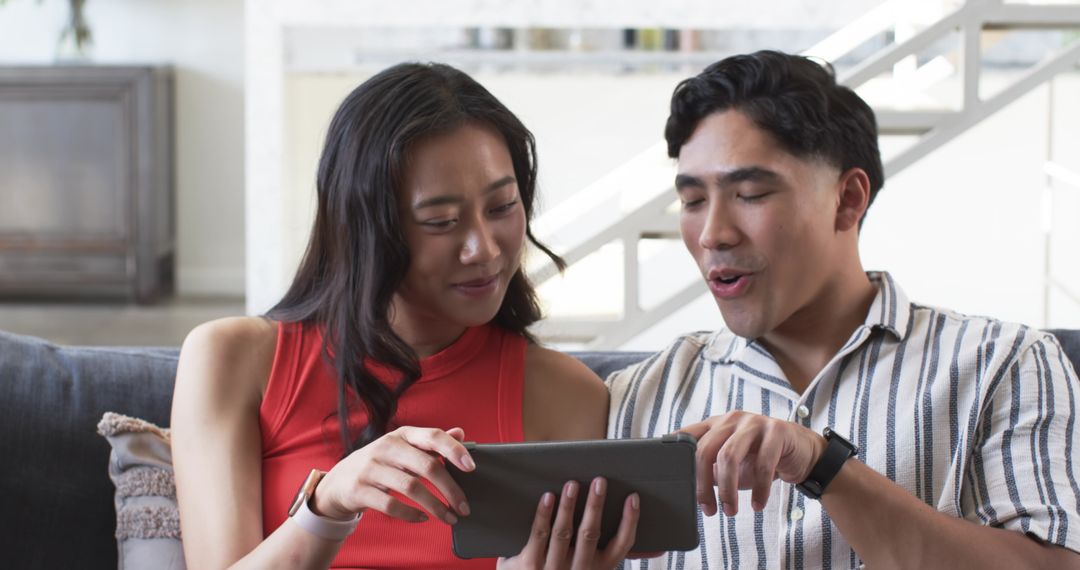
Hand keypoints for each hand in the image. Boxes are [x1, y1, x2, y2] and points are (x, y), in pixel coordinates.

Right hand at [312, 426, 474, 523]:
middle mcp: (386, 447)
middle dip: (450, 489)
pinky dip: (411, 514)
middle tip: (464, 507)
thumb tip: (460, 433)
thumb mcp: (404, 448)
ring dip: (435, 506)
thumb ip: (431, 442)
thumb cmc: (381, 464)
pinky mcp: (359, 489)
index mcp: (402, 435)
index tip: (471, 467)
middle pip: (426, 466)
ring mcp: (371, 468)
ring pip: (411, 488)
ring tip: (450, 518)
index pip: (432, 436)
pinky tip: (423, 519)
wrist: (338, 482)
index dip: (453, 450)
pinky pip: (391, 504)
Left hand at [497, 477, 639, 569]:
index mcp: (600, 569)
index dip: (629, 521)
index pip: (622, 545)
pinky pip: (538, 535)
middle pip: (590, 535)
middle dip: (595, 506)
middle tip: (600, 481)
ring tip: (572, 484)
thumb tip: (658, 547)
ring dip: (569, 506)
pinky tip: (548, 497)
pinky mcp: (530, 564)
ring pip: (563, 533)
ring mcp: (554, 569)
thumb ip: (615, 552)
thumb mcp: (595, 568)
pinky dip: (543, 515)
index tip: (632, 497)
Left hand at [679, 412, 825, 516]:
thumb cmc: (760, 460)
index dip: (677, 457)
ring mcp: (754, 422)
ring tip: (730, 511)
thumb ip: (710, 470)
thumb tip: (688, 490)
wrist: (803, 454)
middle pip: (705, 450)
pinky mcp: (777, 431)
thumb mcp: (731, 465)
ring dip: (728, 489)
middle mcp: (731, 420)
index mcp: (716, 424)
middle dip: (703, 485)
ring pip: (729, 456)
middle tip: (708, 510)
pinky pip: (763, 464)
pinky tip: (757, 505)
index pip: (687, 435)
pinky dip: (759, 490)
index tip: (676, 482)